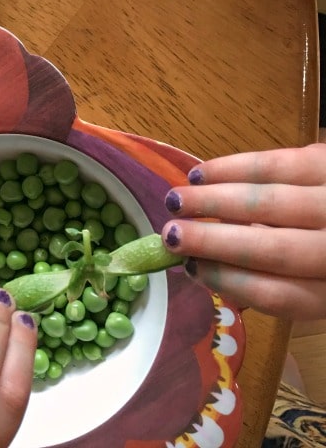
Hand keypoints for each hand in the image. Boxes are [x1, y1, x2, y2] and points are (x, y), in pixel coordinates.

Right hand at [160, 144, 325, 319]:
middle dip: (211, 241)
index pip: (280, 296)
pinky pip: (276, 163)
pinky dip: (233, 167)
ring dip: (212, 201)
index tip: (193, 272)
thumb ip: (291, 283)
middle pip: (270, 249)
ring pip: (268, 202)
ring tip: (175, 201)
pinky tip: (202, 172)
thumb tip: (219, 264)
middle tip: (168, 236)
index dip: (230, 283)